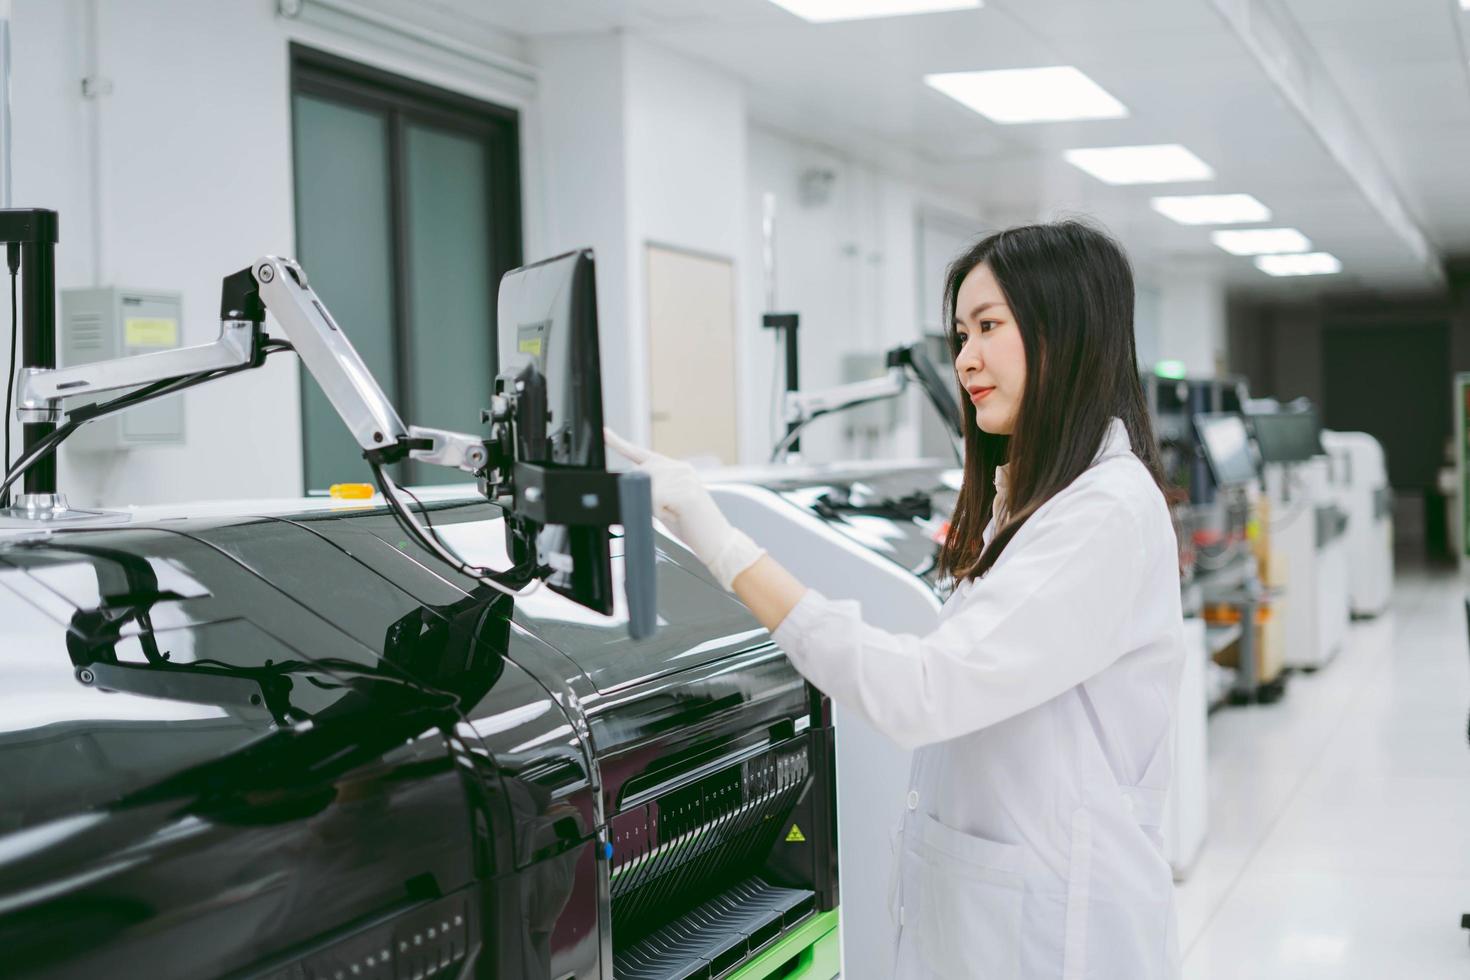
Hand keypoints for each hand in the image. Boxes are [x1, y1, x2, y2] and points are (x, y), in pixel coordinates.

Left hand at [604, 429, 763, 590]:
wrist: (718, 541)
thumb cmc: (691, 525)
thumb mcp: (665, 504)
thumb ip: (650, 490)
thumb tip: (628, 486)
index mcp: (674, 468)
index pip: (642, 454)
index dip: (619, 443)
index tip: (604, 432)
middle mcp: (680, 468)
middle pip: (639, 475)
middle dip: (644, 498)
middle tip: (667, 511)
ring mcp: (685, 478)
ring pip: (647, 489)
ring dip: (654, 508)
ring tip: (676, 514)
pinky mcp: (687, 492)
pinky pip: (656, 500)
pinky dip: (661, 513)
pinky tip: (678, 515)